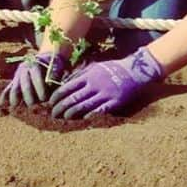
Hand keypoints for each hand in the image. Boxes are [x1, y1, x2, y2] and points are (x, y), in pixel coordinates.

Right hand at [0, 52, 67, 109]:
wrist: (46, 58)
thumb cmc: (54, 65)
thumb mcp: (57, 66)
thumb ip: (54, 75)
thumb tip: (50, 84)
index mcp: (35, 64)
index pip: (36, 77)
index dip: (40, 88)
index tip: (44, 99)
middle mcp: (24, 69)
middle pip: (24, 84)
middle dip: (28, 95)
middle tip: (32, 105)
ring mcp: (18, 75)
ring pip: (15, 86)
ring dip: (15, 97)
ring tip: (14, 106)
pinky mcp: (15, 81)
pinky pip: (9, 88)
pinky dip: (5, 95)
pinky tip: (2, 104)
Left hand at [49, 47, 163, 119]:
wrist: (136, 70)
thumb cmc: (113, 69)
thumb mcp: (95, 67)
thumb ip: (81, 75)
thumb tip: (65, 84)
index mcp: (89, 75)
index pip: (68, 87)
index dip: (57, 96)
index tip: (50, 102)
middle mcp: (95, 84)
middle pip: (73, 98)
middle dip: (61, 107)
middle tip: (53, 114)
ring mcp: (105, 93)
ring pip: (84, 105)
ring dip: (71, 113)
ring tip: (64, 118)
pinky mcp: (115, 101)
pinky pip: (100, 110)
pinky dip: (90, 115)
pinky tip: (83, 119)